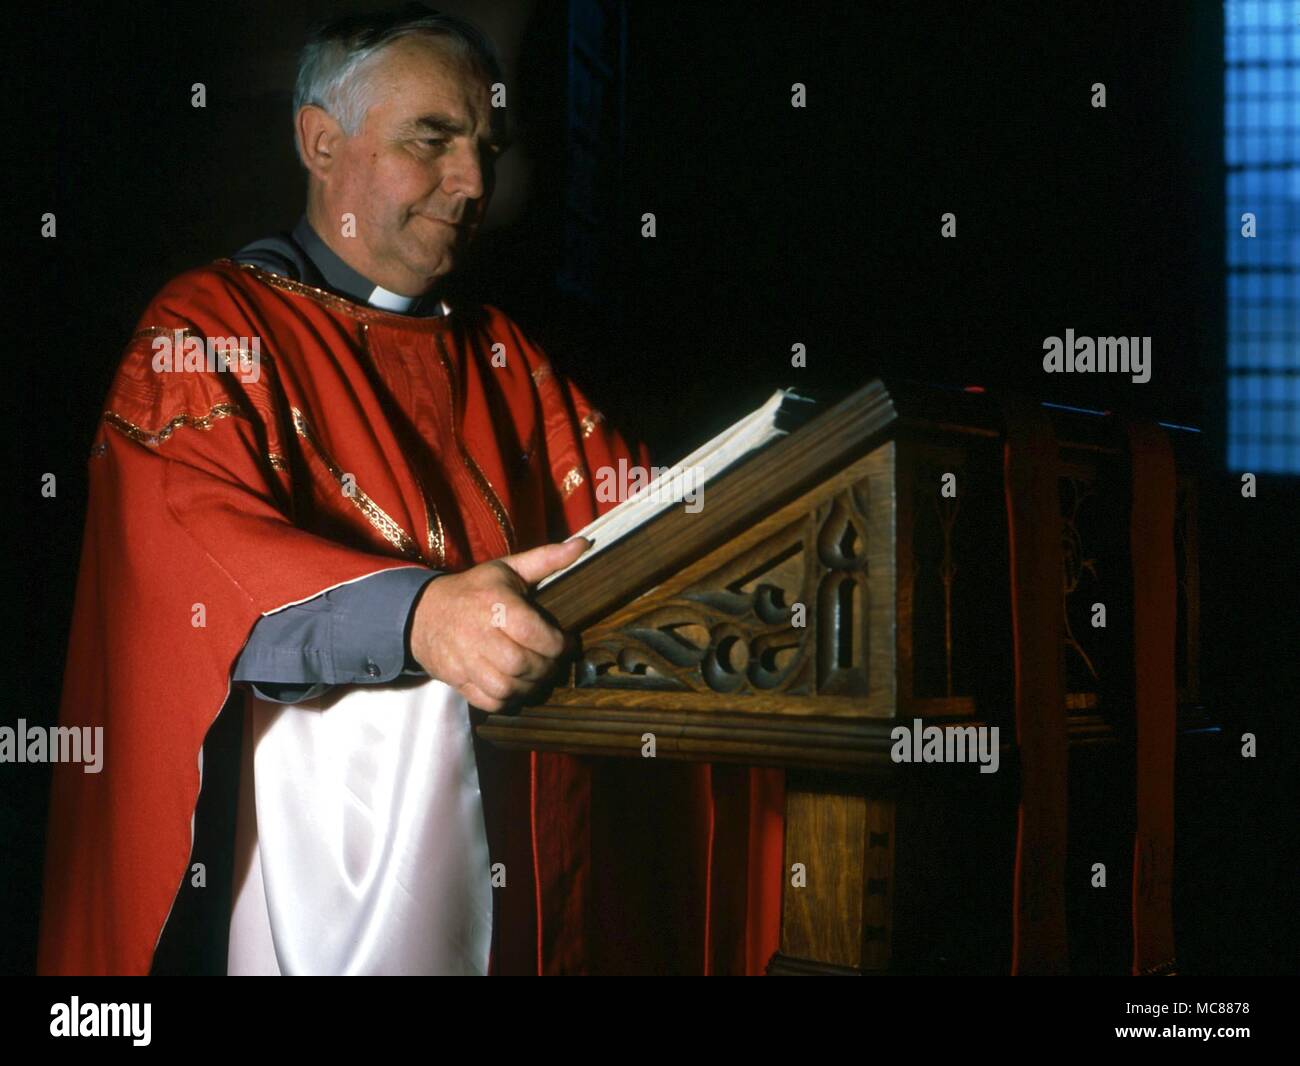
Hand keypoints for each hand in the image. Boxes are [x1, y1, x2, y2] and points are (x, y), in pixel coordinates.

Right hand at [407, 537, 589, 711]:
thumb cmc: (474, 590)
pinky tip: (516, 685)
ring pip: (506, 687)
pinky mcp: (456, 679)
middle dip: (546, 667)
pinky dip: (508, 699)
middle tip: (552, 661)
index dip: (558, 644)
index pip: (532, 633)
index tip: (567, 643)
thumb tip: (584, 545)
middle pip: (521, 664)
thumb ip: (547, 559)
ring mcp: (464, 660)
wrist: (422, 613)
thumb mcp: (508, 569)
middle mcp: (477, 633)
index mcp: (494, 603)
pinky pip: (488, 701)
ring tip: (536, 674)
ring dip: (530, 685)